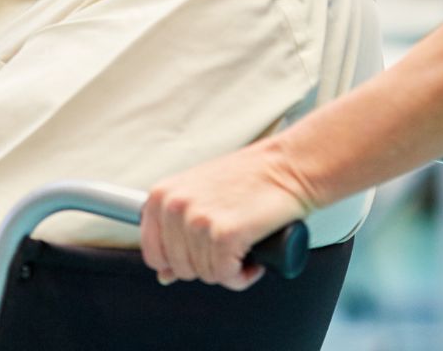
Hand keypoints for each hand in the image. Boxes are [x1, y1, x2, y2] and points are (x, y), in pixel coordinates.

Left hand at [140, 141, 315, 290]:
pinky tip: (253, 255)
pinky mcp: (224, 235)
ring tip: (244, 244)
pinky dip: (244, 275)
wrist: (289, 165)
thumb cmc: (250, 178)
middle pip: (180, 269)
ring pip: (206, 275)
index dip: (180, 261)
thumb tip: (164, 274)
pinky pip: (227, 276)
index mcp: (161, 196)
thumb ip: (176, 232)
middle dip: (208, 264)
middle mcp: (175, 207)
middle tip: (230, 244)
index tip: (202, 251)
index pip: (153, 254)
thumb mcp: (200, 196)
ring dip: (229, 269)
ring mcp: (198, 221)